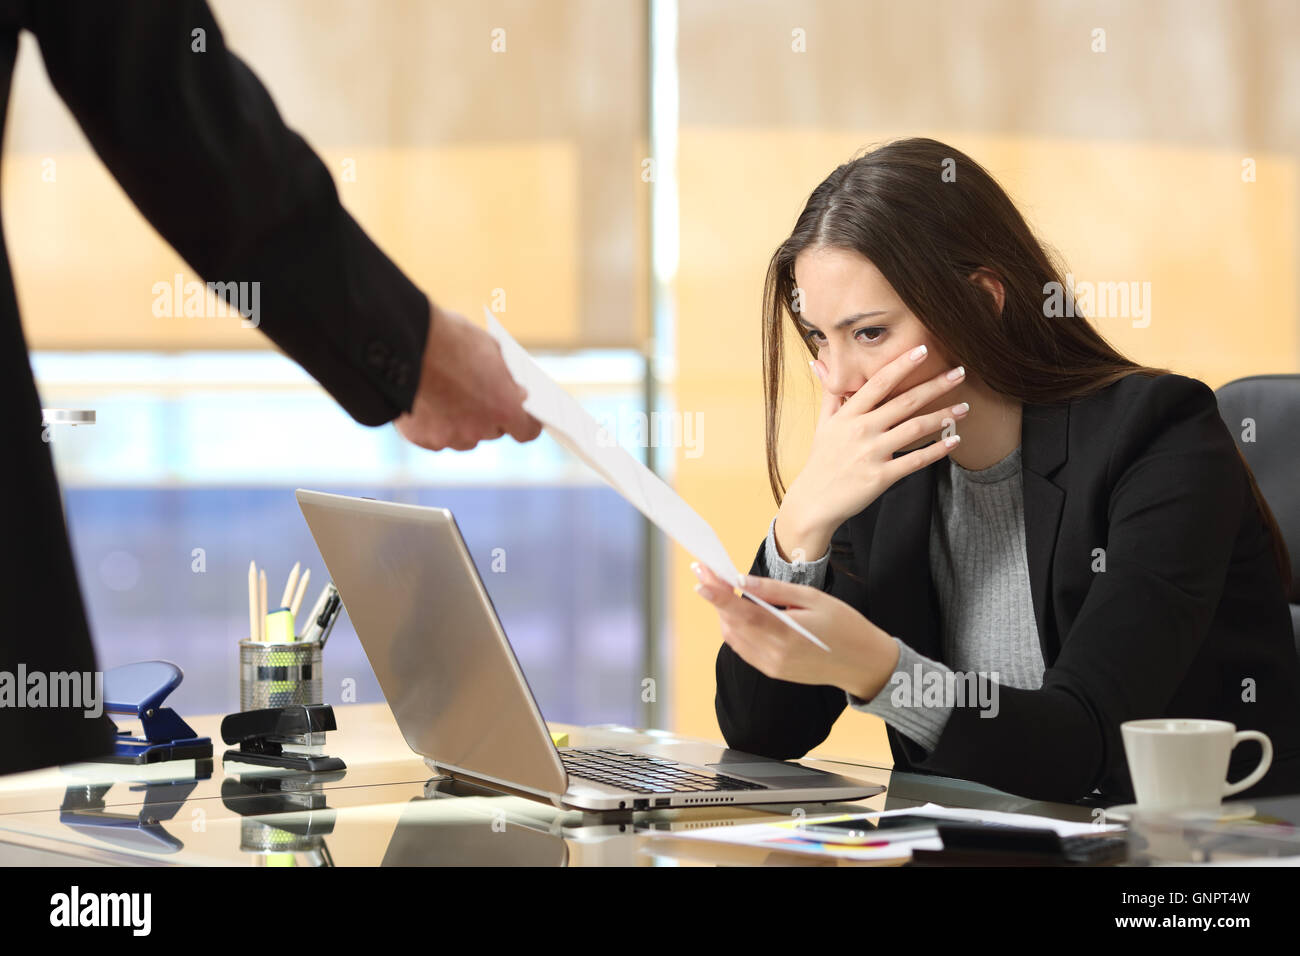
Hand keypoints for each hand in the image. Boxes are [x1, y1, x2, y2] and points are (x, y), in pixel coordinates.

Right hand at [394, 303, 542, 450]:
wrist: (402, 342)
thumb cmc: (450, 339)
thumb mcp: (490, 350)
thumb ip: (505, 378)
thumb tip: (515, 391)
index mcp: (504, 408)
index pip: (527, 431)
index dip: (524, 422)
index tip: (521, 414)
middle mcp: (480, 429)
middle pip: (493, 432)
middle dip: (489, 416)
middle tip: (477, 394)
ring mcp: (450, 437)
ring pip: (464, 438)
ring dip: (461, 423)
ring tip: (448, 396)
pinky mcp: (422, 438)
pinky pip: (436, 437)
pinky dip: (433, 425)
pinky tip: (427, 402)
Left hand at [692, 562, 898, 699]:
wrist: (863, 663)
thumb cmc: (845, 626)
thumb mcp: (813, 598)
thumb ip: (775, 590)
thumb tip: (743, 581)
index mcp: (786, 634)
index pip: (743, 613)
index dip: (718, 596)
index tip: (701, 579)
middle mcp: (774, 654)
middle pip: (732, 624)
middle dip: (717, 598)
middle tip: (708, 574)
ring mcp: (771, 666)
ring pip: (734, 637)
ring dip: (724, 613)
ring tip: (722, 589)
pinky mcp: (772, 671)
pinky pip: (744, 648)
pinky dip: (736, 628)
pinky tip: (739, 612)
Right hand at [777, 345, 968, 557]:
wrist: (814, 502)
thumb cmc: (821, 461)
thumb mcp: (822, 425)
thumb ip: (830, 393)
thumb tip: (818, 361)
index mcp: (848, 415)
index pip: (878, 383)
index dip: (902, 365)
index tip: (923, 350)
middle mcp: (861, 430)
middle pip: (904, 401)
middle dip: (935, 385)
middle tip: (960, 372)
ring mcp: (872, 453)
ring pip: (914, 429)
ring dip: (943, 416)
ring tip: (964, 407)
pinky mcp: (881, 476)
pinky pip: (915, 461)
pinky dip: (937, 450)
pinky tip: (954, 440)